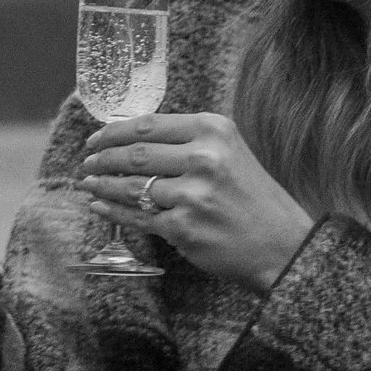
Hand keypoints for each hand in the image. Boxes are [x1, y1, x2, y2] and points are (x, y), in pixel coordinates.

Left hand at [77, 113, 317, 292]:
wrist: (282, 245)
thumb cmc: (253, 199)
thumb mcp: (230, 153)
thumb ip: (188, 142)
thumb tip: (132, 138)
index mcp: (213, 130)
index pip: (148, 125)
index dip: (113, 132)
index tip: (95, 139)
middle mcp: (203, 157)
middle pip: (134, 153)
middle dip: (102, 158)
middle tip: (88, 162)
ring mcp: (192, 193)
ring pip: (130, 185)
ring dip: (101, 185)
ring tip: (88, 184)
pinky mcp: (183, 227)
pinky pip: (136, 216)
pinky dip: (112, 211)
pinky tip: (100, 206)